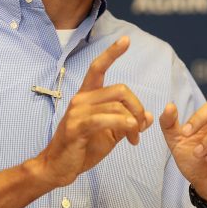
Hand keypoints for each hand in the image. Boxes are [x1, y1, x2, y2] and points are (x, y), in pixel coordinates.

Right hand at [37, 36, 153, 186]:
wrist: (58, 168)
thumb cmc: (83, 148)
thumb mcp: (109, 134)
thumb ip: (127, 122)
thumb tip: (148, 116)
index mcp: (88, 96)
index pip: (99, 67)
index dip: (112, 53)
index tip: (126, 39)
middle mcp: (81, 98)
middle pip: (120, 89)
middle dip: (137, 106)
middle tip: (140, 126)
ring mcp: (77, 111)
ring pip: (116, 105)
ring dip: (133, 123)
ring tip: (134, 138)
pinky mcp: (76, 126)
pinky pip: (104, 119)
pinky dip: (122, 123)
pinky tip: (130, 132)